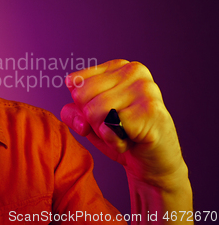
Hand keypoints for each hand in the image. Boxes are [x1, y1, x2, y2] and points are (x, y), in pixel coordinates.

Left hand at [60, 60, 186, 187]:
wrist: (155, 162)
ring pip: (94, 112)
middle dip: (92, 121)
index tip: (104, 114)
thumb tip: (80, 119)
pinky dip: (114, 142)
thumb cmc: (121, 135)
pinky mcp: (151, 110)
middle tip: (114, 126)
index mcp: (118, 66)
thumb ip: (73, 114)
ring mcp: (145, 89)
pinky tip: (132, 141)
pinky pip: (109, 127)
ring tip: (124, 133)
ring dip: (103, 133)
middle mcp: (133, 71)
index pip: (75, 82)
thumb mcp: (89, 121)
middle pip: (82, 96)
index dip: (82, 107)